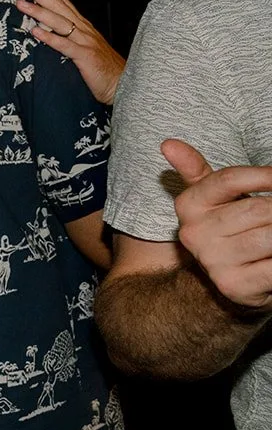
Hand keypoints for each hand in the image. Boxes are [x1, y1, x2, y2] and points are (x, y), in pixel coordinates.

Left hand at [14, 0, 124, 103]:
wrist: (123, 84)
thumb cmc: (101, 67)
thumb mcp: (83, 46)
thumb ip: (69, 36)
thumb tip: (45, 28)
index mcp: (83, 26)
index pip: (63, 2)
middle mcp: (83, 29)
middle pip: (58, 7)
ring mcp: (85, 42)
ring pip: (59, 22)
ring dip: (38, 11)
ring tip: (21, 4)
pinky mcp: (85, 56)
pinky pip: (65, 46)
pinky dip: (50, 38)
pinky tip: (35, 32)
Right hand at [163, 140, 271, 312]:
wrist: (230, 281)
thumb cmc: (230, 229)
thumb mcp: (211, 198)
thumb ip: (194, 170)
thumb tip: (168, 143)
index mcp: (188, 206)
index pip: (230, 179)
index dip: (264, 176)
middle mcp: (194, 234)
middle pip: (258, 208)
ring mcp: (213, 261)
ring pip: (270, 236)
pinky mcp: (234, 285)